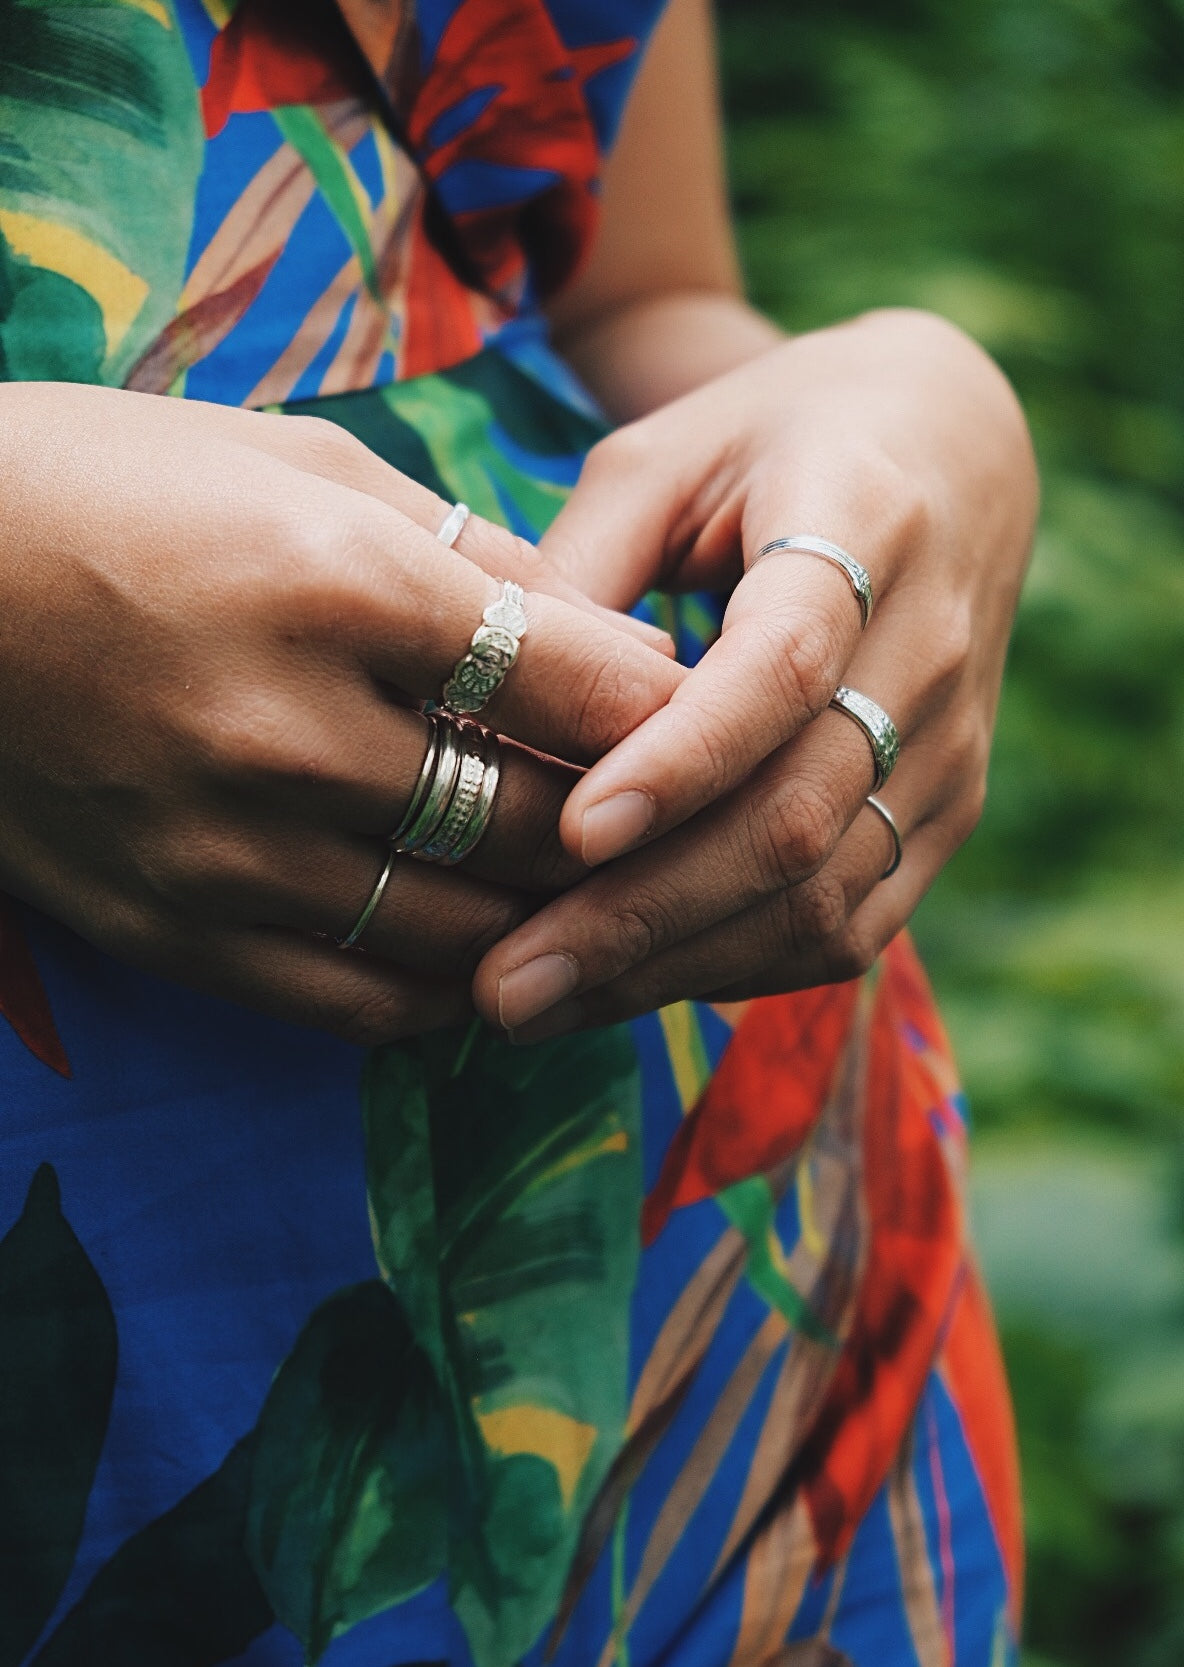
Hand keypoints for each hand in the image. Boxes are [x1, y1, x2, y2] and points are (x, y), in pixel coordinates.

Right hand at [0, 384, 680, 1041]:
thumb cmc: (121, 486)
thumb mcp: (308, 467)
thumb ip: (482, 562)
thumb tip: (628, 653)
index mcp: (335, 584)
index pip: (577, 688)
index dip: (674, 717)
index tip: (716, 723)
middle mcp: (284, 732)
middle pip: (535, 827)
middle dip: (628, 827)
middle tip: (674, 819)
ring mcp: (221, 850)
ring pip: (466, 935)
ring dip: (550, 921)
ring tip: (588, 891)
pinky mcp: (169, 928)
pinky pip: (359, 1002)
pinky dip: (449, 986)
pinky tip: (484, 949)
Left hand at [472, 309, 1038, 1036]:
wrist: (952, 449)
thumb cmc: (774, 439)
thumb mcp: (665, 454)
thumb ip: (579, 567)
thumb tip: (479, 709)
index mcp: (866, 525)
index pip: (781, 668)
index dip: (682, 760)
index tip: (571, 832)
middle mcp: (933, 652)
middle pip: (796, 815)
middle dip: (641, 914)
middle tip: (499, 985)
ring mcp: (955, 749)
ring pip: (823, 897)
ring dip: (672, 967)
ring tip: (532, 1007)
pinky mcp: (947, 814)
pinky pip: (851, 925)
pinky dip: (733, 969)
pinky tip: (621, 987)